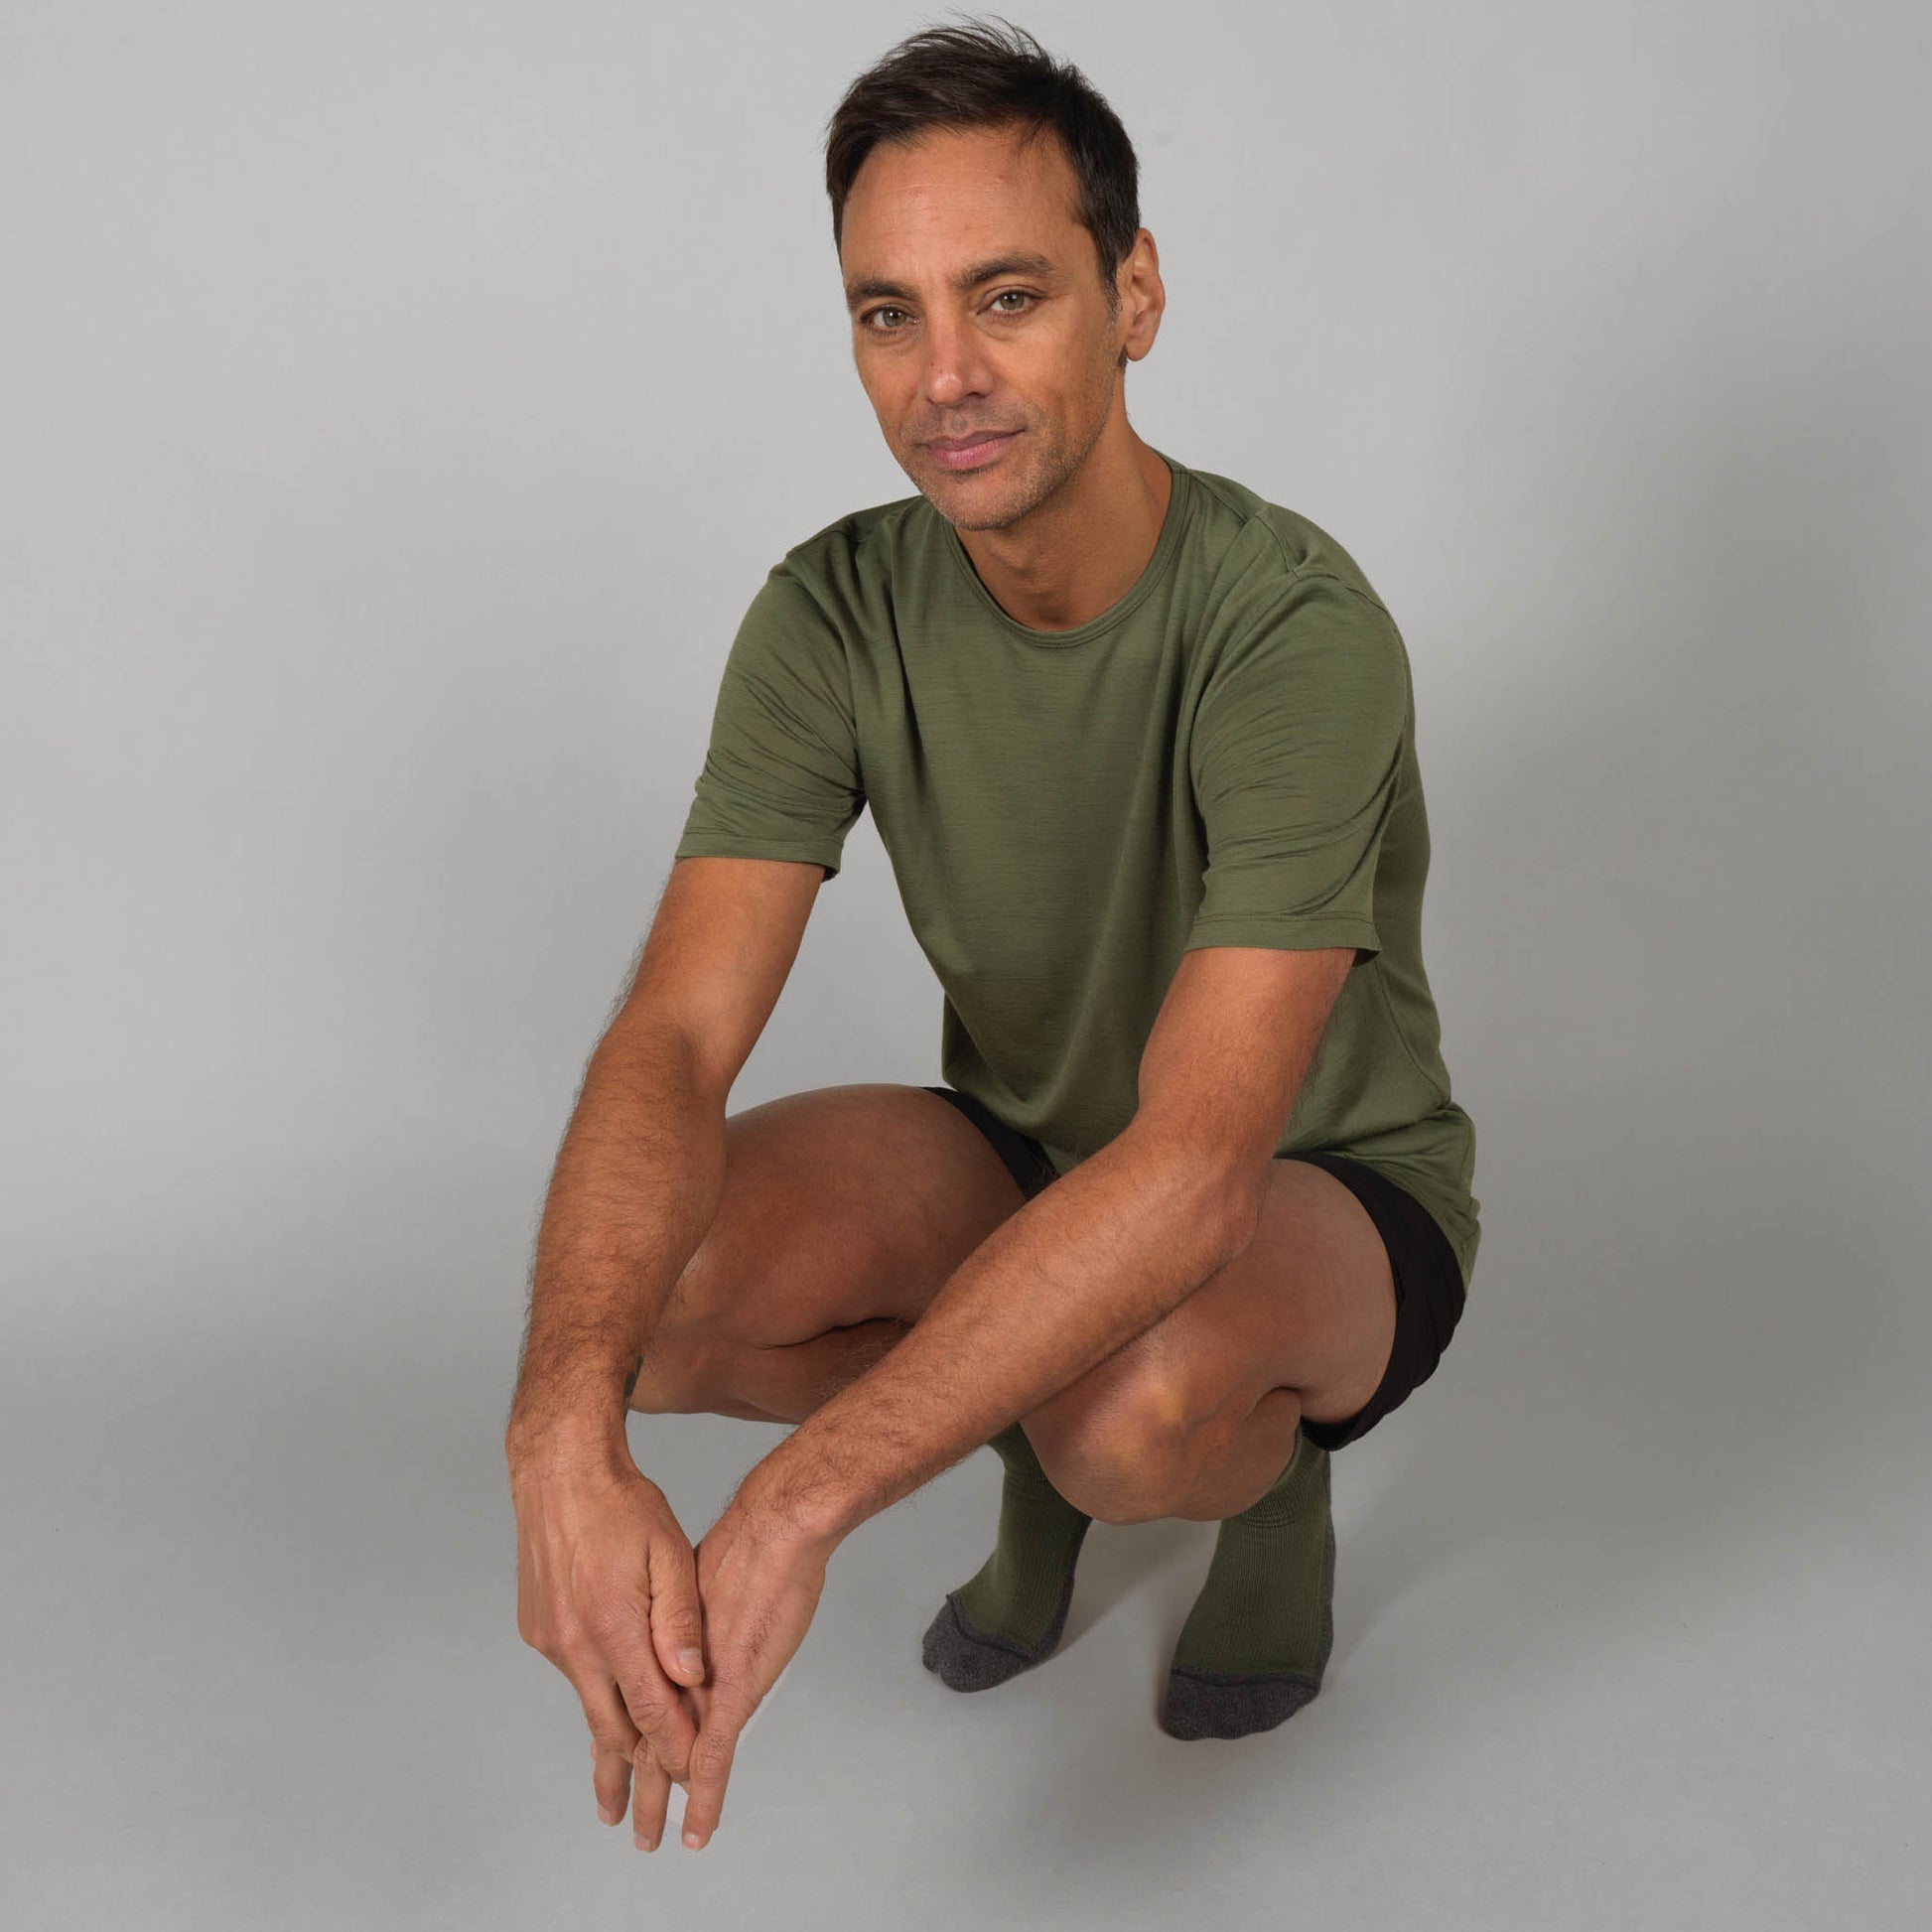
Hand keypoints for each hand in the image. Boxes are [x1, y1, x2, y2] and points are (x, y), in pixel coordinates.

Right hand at [509, 1448, 709, 1835]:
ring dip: (611, 1737)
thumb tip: (693, 1678)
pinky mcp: (537, 1627)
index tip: (694, 1780)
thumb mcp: (668, 1553)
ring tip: (617, 1785)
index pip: (650, 1709)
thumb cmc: (623, 1505)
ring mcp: (549, 1637)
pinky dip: (595, 1691)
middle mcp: (573, 1642)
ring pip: (589, 1701)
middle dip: (630, 1776)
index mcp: (611, 1626)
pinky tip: (610, 1701)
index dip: (675, 1748)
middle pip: (610, 1725)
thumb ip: (680, 1620)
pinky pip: (573, 1672)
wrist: (559, 1471)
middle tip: (639, 1827)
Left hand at [640, 1493, 834, 1851]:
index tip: (610, 1765)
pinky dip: (705, 1796)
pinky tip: (699, 1827)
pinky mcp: (735, 1689)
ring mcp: (700, 1682)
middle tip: (617, 1818)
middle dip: (628, 1784)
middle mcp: (671, 1667)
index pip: (632, 1704)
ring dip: (655, 1799)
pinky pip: (713, 1757)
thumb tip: (670, 1650)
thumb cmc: (747, 1543)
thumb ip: (678, 1620)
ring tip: (648, 1835)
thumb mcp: (689, 1576)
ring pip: (667, 1757)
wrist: (777, 1527)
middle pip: (639, 1738)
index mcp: (659, 1641)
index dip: (620, 1738)